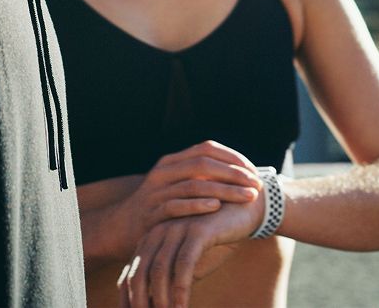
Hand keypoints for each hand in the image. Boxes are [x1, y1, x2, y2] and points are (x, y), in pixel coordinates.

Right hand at [101, 141, 260, 259]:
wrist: (122, 227)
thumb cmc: (159, 207)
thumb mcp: (174, 185)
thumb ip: (198, 177)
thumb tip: (237, 173)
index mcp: (171, 162)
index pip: (206, 149)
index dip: (232, 158)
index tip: (254, 171)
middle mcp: (163, 172)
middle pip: (203, 164)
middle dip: (233, 174)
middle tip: (256, 185)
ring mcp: (156, 192)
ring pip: (194, 185)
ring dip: (225, 190)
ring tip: (247, 198)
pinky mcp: (152, 213)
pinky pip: (177, 206)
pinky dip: (198, 205)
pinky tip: (217, 207)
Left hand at [117, 198, 264, 307]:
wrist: (243, 209)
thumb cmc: (214, 240)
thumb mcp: (189, 262)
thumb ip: (172, 280)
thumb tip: (159, 305)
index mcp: (150, 241)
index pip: (129, 275)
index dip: (126, 300)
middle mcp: (157, 233)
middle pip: (139, 274)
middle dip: (139, 302)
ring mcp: (175, 229)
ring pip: (159, 271)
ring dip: (161, 301)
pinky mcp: (196, 230)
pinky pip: (184, 264)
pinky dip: (181, 289)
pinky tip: (182, 307)